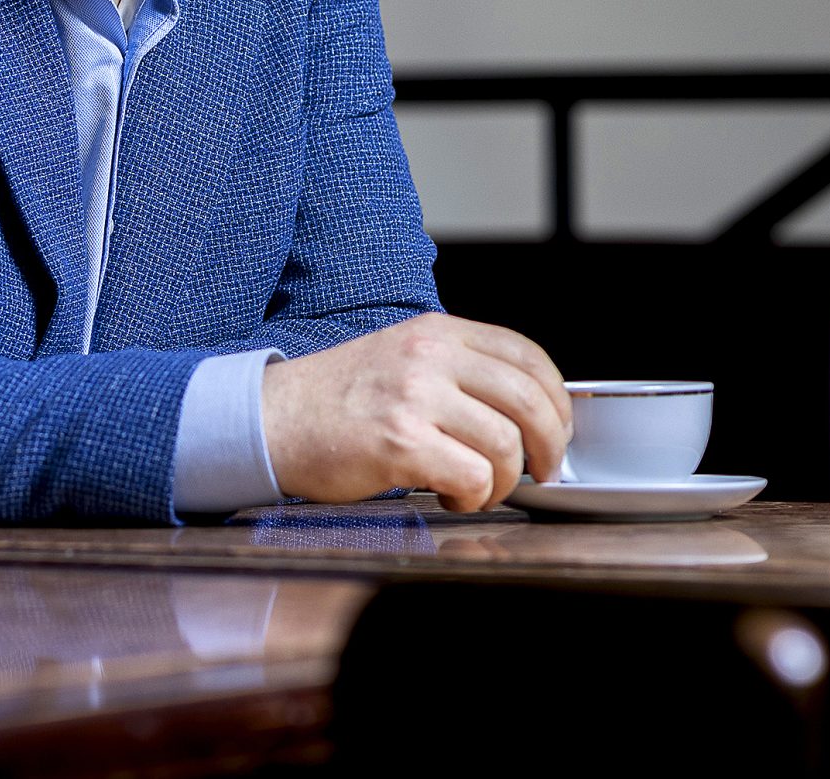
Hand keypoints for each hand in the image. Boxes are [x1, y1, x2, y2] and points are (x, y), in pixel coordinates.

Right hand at [259, 314, 569, 512]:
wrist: (271, 419)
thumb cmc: (337, 401)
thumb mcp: (401, 359)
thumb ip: (456, 371)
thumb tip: (526, 413)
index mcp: (435, 332)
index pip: (527, 356)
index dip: (558, 400)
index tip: (556, 430)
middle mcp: (429, 356)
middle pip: (529, 401)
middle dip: (548, 446)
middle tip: (540, 471)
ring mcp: (414, 397)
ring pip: (506, 445)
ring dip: (504, 480)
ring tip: (478, 488)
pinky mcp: (399, 442)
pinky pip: (473, 476)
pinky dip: (474, 496)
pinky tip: (451, 496)